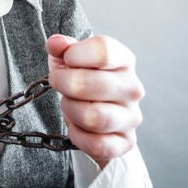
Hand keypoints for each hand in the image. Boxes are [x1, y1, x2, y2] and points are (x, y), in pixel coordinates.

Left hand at [46, 34, 144, 169]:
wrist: (96, 113)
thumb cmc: (83, 79)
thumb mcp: (70, 59)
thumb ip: (63, 47)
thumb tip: (55, 43)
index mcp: (122, 60)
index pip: (103, 50)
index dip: (75, 54)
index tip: (66, 59)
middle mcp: (132, 88)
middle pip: (94, 84)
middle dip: (64, 83)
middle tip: (56, 82)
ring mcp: (131, 117)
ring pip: (94, 117)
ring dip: (70, 109)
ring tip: (67, 103)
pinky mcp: (125, 143)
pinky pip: (96, 144)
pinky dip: (77, 135)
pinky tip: (75, 126)